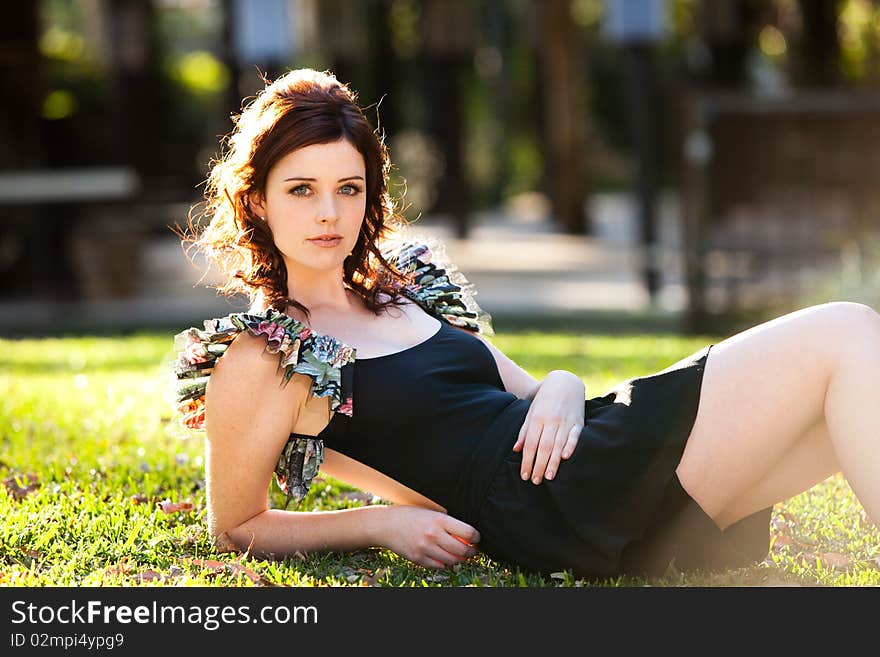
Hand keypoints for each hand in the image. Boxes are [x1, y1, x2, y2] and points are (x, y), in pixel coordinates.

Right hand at [382, 506, 480, 569]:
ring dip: (458, 559)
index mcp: (439, 520)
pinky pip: (438, 566)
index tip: (476, 538)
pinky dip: (443, 563)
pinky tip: (443, 556)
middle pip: (463, 550)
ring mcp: (425, 548)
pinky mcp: (418, 559)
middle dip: (471, 551)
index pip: (468, 532)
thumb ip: (448, 522)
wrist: (386, 525)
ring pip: (452, 561)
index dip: (476, 537)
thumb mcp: (431, 512)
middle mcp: (433, 535)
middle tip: (472, 550)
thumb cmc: (410, 516)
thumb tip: (468, 535)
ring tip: (459, 554)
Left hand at [513, 370, 584, 484]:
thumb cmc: (545, 399)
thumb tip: (516, 449)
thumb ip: (525, 430)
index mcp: (538, 418)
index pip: (531, 443)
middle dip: (539, 465)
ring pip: (558, 444)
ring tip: (548, 477)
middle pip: (544, 446)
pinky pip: (575, 436)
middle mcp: (551, 420)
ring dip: (553, 462)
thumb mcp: (531, 411)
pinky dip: (570, 446)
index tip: (524, 475)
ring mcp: (566, 420)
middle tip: (535, 481)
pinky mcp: (578, 421)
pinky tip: (565, 458)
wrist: (565, 381)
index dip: (527, 460)